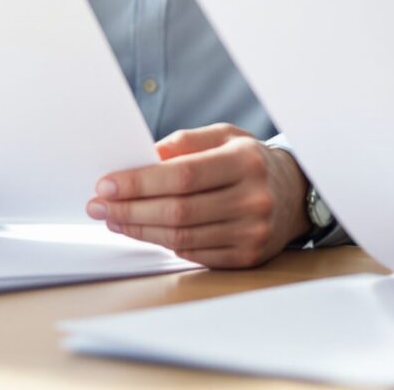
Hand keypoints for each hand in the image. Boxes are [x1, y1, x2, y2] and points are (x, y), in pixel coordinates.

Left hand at [88, 124, 309, 268]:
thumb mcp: (224, 137)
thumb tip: (140, 158)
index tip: (106, 184)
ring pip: (182, 238)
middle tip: (99, 205)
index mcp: (245, 162)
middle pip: (177, 211)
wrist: (295, 192)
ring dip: (139, 229)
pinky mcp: (247, 256)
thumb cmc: (249, 161)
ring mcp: (252, 232)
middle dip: (130, 209)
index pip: (182, 176)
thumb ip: (184, 143)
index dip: (139, 183)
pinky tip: (144, 231)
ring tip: (113, 218)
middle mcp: (252, 199)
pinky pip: (194, 254)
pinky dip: (163, 244)